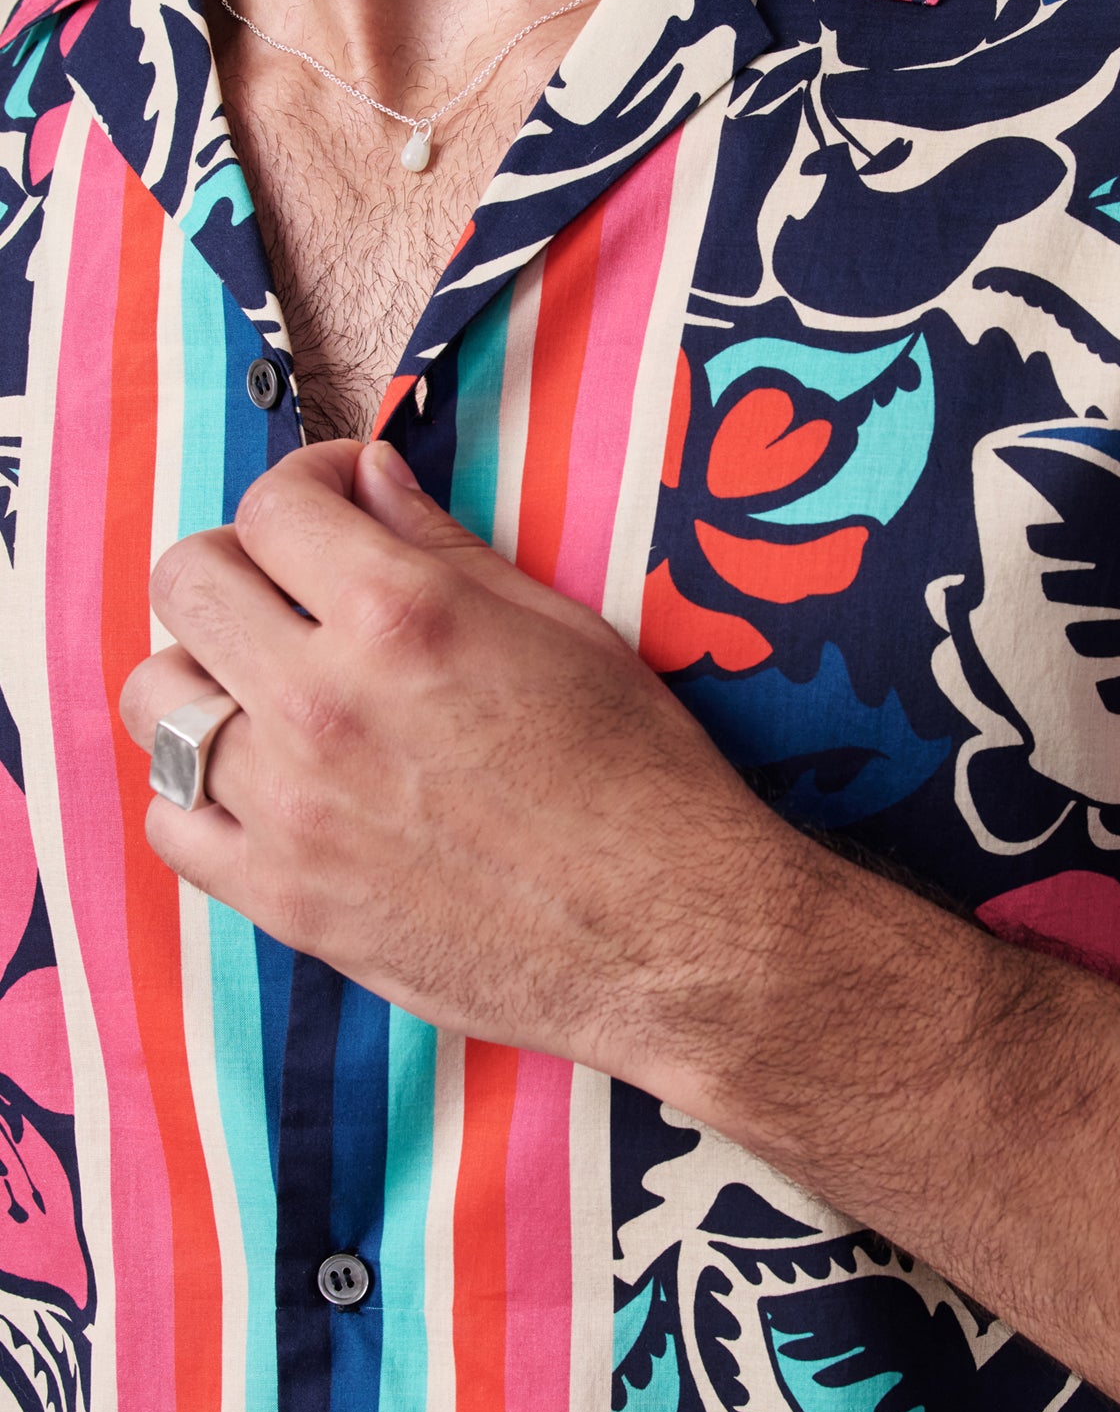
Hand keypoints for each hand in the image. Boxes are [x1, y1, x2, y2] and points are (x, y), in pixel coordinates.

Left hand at [118, 441, 810, 1087]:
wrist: (670, 933)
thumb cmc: (639, 775)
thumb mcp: (561, 629)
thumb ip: (443, 546)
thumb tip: (368, 478)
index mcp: (400, 613)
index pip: (272, 505)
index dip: (304, 486)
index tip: (333, 503)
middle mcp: (323, 700)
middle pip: (187, 583)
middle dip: (235, 563)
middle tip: (288, 587)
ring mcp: (291, 805)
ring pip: (157, 698)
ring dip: (205, 675)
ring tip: (269, 690)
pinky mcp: (284, 898)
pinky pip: (171, 819)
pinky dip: (201, 790)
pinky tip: (264, 782)